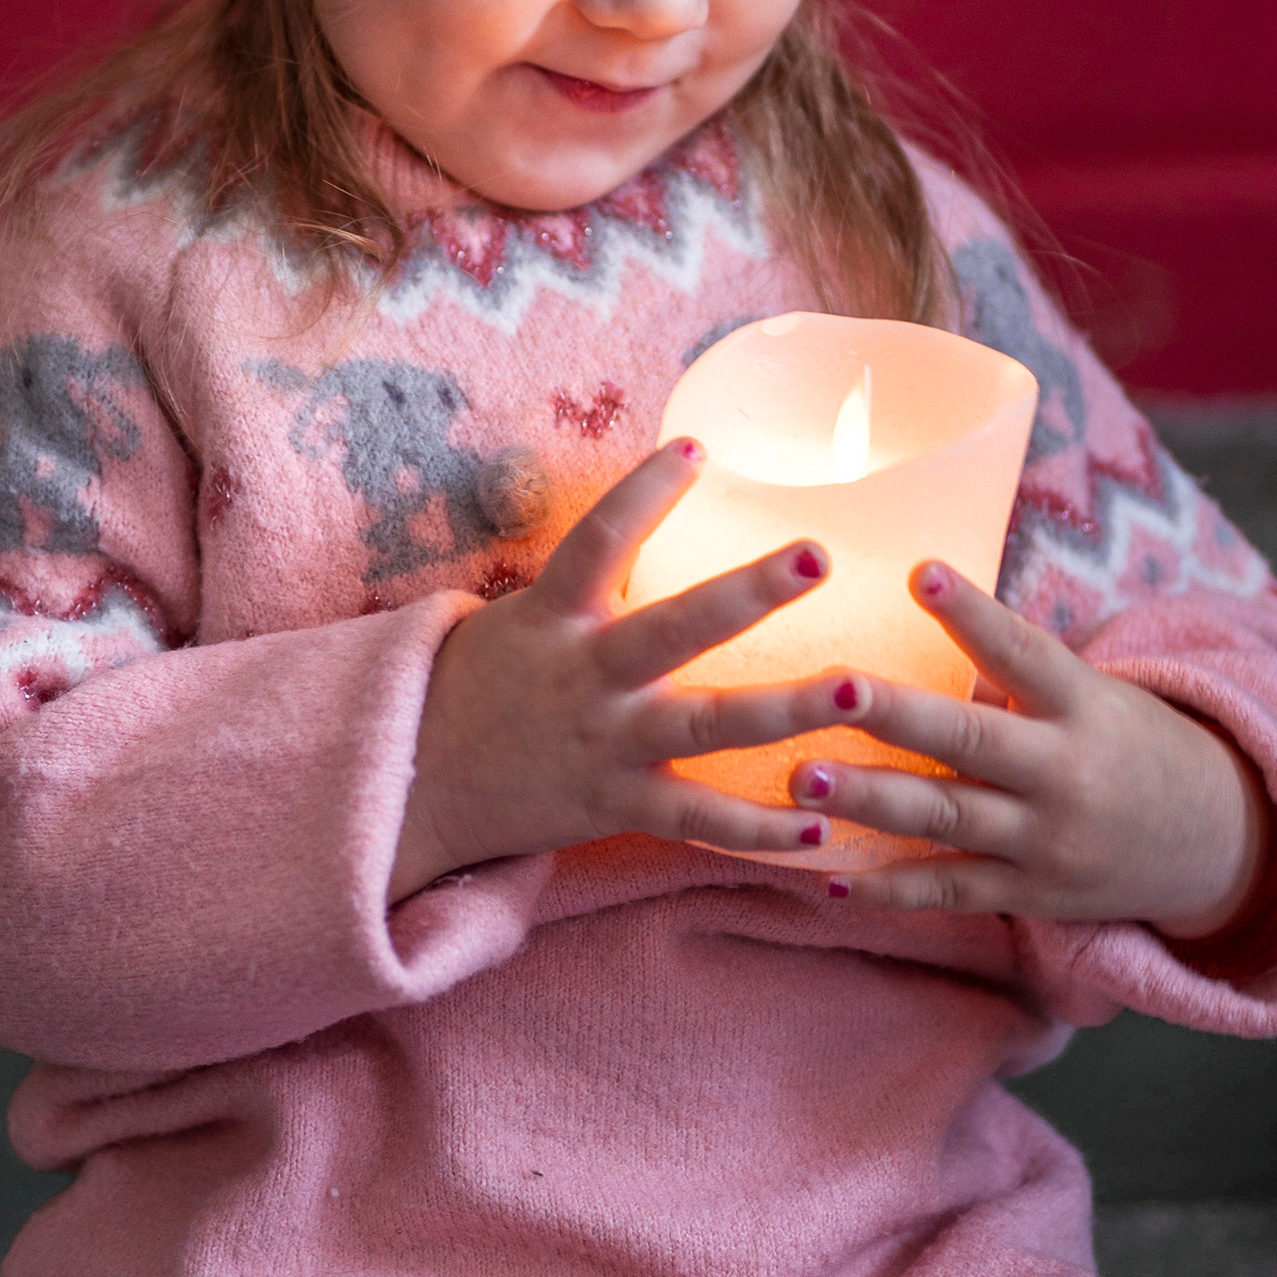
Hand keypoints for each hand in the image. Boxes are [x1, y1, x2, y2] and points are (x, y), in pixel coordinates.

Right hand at [392, 440, 880, 896]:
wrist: (419, 783)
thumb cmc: (491, 683)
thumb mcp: (526, 615)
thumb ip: (593, 575)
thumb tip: (661, 493)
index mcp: (556, 617)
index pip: (597, 541)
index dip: (641, 493)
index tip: (695, 447)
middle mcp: (586, 677)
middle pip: (673, 630)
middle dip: (746, 595)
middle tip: (817, 557)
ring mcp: (607, 745)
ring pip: (705, 726)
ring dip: (785, 710)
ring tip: (857, 691)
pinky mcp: (618, 807)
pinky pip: (698, 821)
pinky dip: (759, 830)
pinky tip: (824, 824)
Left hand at [787, 561, 1274, 933]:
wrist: (1212, 840)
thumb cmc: (1126, 745)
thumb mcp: (1092, 696)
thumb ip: (1014, 675)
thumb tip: (920, 624)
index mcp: (1080, 704)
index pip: (1022, 649)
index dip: (971, 612)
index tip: (921, 571)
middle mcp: (1062, 772)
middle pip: (968, 738)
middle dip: (894, 715)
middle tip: (828, 691)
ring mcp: (1043, 839)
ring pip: (944, 815)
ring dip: (868, 798)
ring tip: (800, 778)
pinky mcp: (1028, 893)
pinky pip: (949, 890)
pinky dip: (889, 888)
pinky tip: (828, 882)